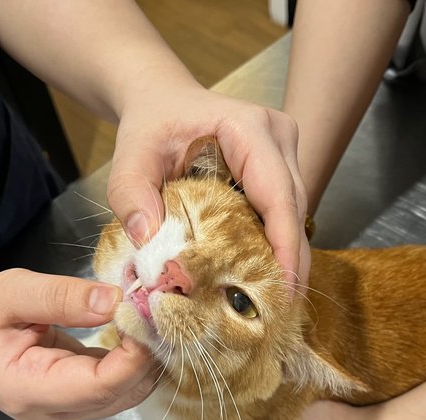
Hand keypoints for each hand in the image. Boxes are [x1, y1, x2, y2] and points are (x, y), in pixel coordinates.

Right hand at [0, 269, 153, 419]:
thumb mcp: (9, 292)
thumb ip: (60, 297)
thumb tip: (115, 301)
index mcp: (28, 391)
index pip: (101, 386)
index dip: (135, 354)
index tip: (146, 315)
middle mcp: (53, 413)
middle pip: (123, 394)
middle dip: (148, 353)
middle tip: (154, 309)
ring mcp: (69, 412)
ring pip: (129, 392)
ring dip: (146, 356)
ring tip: (147, 316)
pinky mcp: (80, 401)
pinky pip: (121, 385)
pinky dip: (135, 358)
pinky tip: (136, 329)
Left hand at [107, 82, 309, 286]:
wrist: (163, 103)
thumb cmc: (152, 125)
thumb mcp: (131, 155)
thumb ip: (130, 194)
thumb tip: (147, 238)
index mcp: (250, 129)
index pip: (278, 195)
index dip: (285, 245)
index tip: (286, 288)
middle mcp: (279, 139)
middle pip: (294, 209)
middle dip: (291, 261)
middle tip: (282, 310)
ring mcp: (285, 154)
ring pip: (295, 215)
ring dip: (287, 257)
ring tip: (277, 301)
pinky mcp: (282, 170)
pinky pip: (285, 214)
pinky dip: (276, 246)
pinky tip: (267, 277)